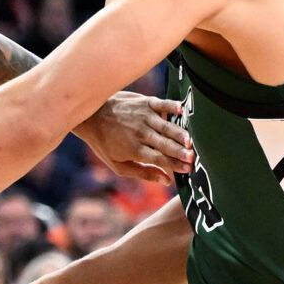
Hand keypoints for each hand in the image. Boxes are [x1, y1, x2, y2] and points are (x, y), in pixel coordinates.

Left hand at [77, 92, 191, 184]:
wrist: (90, 116)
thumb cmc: (105, 143)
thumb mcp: (118, 165)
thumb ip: (143, 172)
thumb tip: (167, 180)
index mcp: (134, 150)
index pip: (159, 159)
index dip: (174, 164)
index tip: (188, 169)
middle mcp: (140, 133)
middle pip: (164, 144)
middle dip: (180, 152)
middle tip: (194, 158)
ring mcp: (143, 117)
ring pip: (166, 126)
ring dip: (179, 134)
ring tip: (191, 141)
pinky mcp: (144, 103)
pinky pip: (161, 104)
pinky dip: (171, 106)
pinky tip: (182, 109)